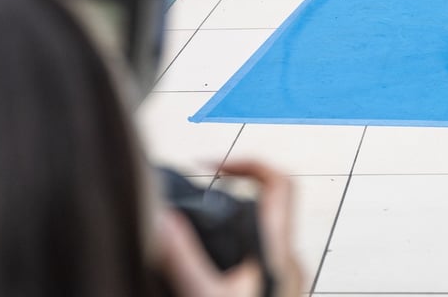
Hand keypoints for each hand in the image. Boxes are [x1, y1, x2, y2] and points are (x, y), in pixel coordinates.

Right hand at [154, 161, 302, 296]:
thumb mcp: (205, 293)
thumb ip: (182, 256)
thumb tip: (161, 220)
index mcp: (275, 251)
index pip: (278, 183)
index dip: (247, 163)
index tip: (214, 166)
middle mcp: (286, 261)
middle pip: (266, 204)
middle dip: (231, 193)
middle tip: (203, 190)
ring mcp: (284, 278)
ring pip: (260, 233)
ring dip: (230, 224)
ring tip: (200, 226)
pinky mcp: (275, 292)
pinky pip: (256, 256)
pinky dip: (233, 249)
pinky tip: (209, 263)